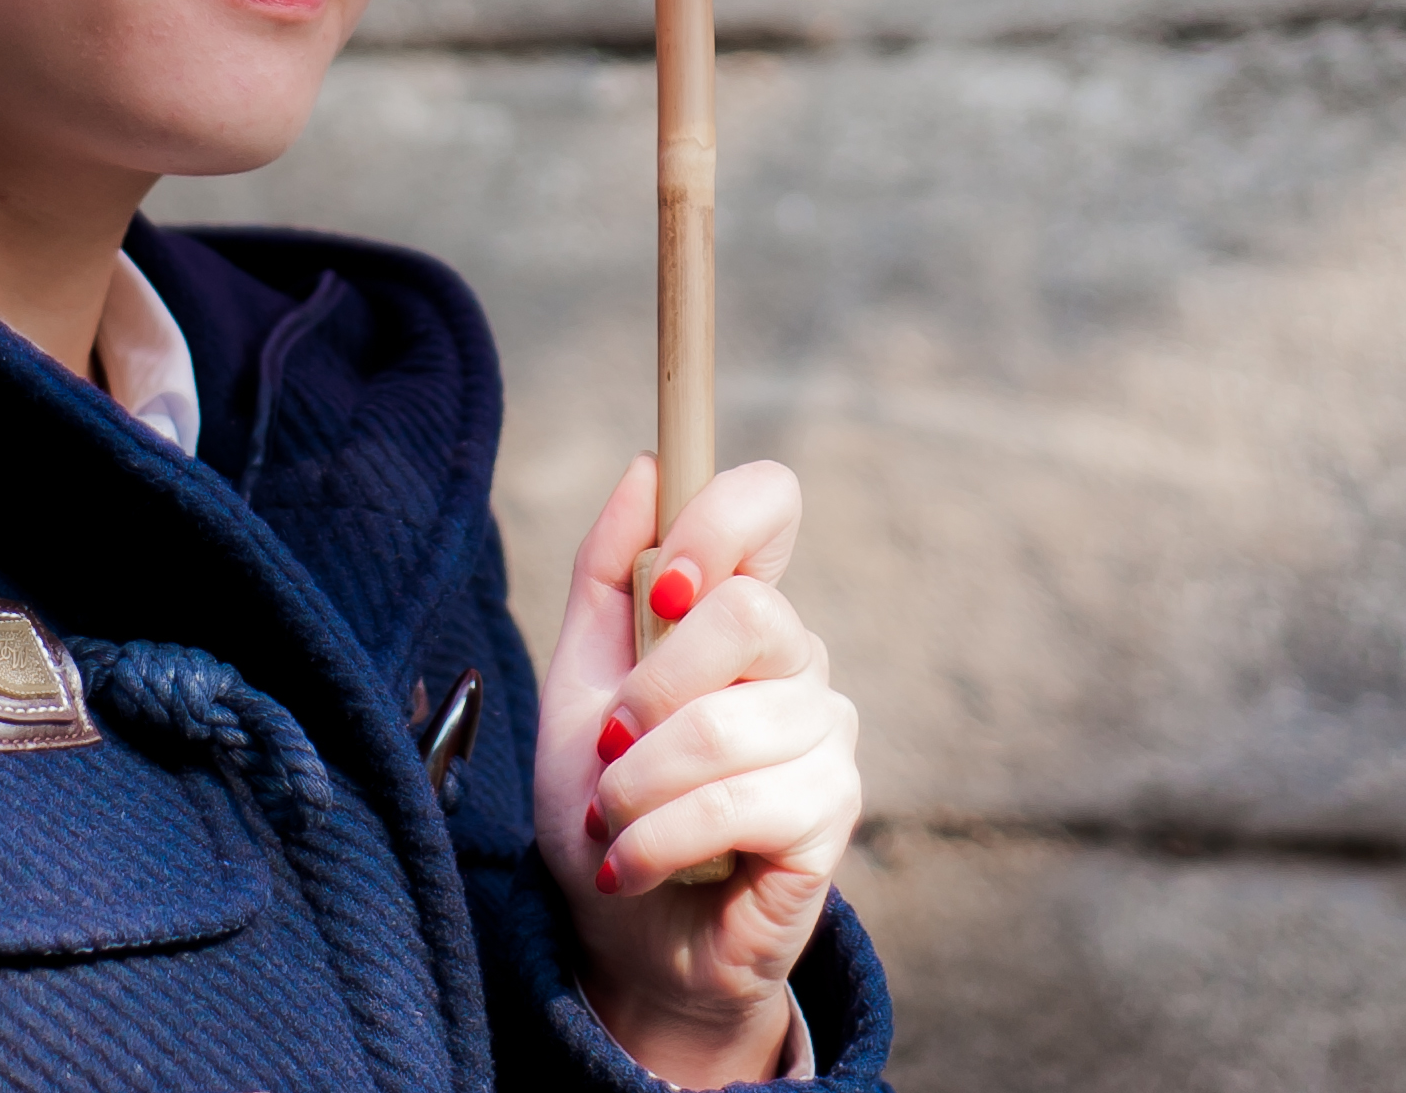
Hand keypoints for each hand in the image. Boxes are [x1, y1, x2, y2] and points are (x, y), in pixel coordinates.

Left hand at [535, 456, 861, 1085]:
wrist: (621, 938)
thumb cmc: (605, 802)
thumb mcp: (576, 681)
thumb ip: (607, 576)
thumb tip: (645, 468)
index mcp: (737, 610)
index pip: (771, 505)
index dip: (719, 522)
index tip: (665, 587)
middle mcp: (797, 661)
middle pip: (750, 614)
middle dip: (650, 690)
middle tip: (606, 747)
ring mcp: (824, 738)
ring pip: (730, 724)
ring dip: (638, 785)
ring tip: (610, 822)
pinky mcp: (829, 818)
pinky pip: (739, 803)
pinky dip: (659, 839)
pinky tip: (631, 867)